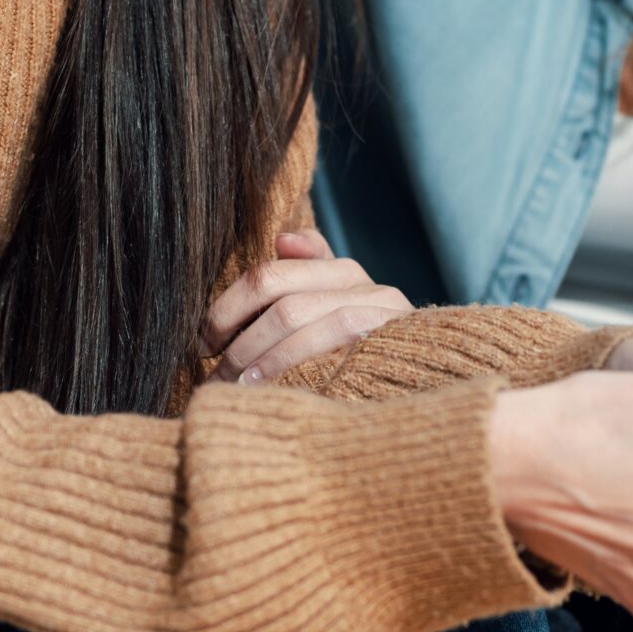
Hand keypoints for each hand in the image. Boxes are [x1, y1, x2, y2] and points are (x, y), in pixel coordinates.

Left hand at [201, 229, 412, 383]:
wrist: (428, 378)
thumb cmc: (364, 346)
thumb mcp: (334, 305)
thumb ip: (307, 271)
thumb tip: (282, 239)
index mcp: (340, 271)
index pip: (269, 277)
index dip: (228, 308)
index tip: (205, 342)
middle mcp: (365, 285)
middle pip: (284, 302)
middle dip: (242, 340)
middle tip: (215, 372)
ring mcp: (382, 315)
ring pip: (303, 321)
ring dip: (262, 359)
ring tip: (238, 388)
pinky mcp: (392, 345)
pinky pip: (335, 348)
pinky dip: (295, 370)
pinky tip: (274, 392)